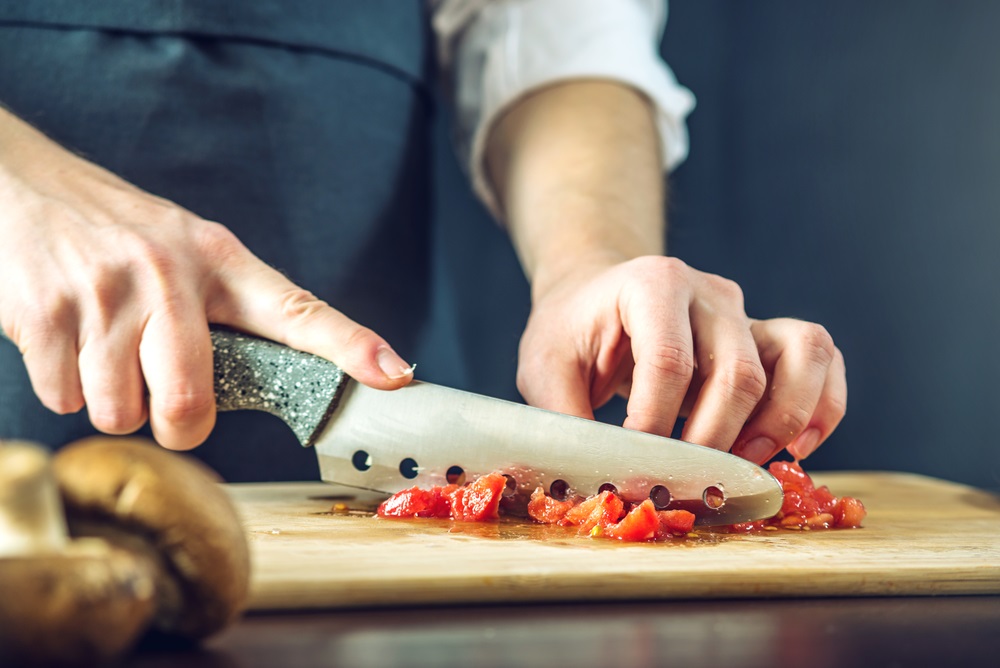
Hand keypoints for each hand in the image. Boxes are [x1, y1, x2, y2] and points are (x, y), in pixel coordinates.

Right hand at [0, 110, 412, 449]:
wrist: (19, 185)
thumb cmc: (118, 231)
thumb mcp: (187, 251)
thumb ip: (230, 312)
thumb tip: (275, 387)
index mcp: (219, 259)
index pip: (297, 308)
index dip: (350, 347)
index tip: (394, 375)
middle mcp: (168, 275)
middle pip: (189, 403)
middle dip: (179, 424)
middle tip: (167, 402)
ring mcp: (103, 295)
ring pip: (121, 412)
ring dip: (114, 401)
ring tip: (106, 350)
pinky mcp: (45, 316)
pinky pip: (64, 400)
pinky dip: (65, 387)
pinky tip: (67, 343)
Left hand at [515, 256, 846, 463]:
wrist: (595, 299)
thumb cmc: (571, 332)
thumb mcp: (545, 368)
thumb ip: (565, 419)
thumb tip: (596, 479)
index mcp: (651, 285)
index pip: (669, 360)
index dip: (657, 423)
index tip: (638, 463)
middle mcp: (709, 292)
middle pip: (738, 369)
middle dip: (714, 439)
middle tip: (687, 480)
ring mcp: (744, 312)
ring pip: (799, 356)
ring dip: (780, 422)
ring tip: (746, 463)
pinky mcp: (766, 337)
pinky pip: (821, 359)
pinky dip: (823, 404)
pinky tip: (796, 448)